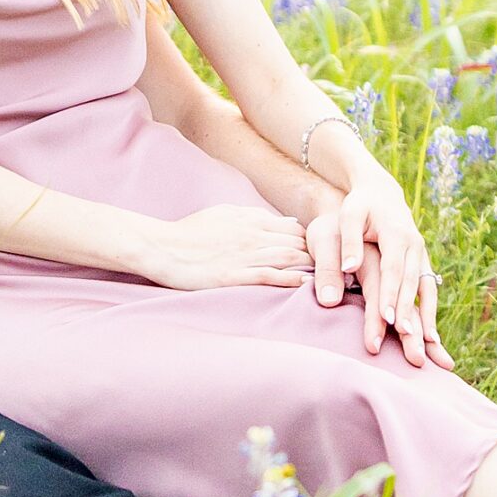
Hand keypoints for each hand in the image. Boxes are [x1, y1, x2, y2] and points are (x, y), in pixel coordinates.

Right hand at [143, 205, 312, 292]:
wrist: (162, 246)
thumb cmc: (190, 232)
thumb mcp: (224, 214)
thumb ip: (254, 216)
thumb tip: (284, 221)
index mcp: (250, 220)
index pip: (292, 228)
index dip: (310, 240)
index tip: (321, 252)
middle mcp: (252, 235)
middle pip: (295, 243)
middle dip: (317, 254)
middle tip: (333, 267)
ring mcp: (243, 256)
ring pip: (287, 258)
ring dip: (309, 266)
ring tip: (327, 276)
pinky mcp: (233, 275)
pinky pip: (267, 276)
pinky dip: (289, 279)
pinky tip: (304, 283)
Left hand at [308, 170, 452, 367]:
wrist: (381, 193)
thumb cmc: (359, 205)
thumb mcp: (349, 214)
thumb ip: (349, 241)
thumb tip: (348, 269)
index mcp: (397, 233)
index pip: (393, 268)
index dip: (390, 293)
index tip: (385, 317)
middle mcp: (415, 245)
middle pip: (411, 282)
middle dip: (409, 310)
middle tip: (404, 337)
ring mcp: (421, 254)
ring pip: (426, 289)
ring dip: (426, 315)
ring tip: (424, 343)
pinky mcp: (422, 263)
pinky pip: (429, 290)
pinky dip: (430, 312)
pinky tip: (430, 336)